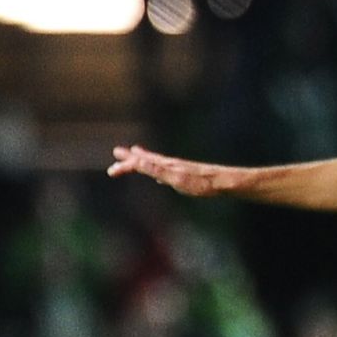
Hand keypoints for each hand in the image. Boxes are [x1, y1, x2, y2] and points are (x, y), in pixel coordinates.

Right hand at [107, 145, 232, 196]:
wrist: (224, 182)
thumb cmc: (201, 184)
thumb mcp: (176, 178)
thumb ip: (157, 170)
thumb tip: (137, 160)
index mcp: (165, 165)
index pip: (140, 164)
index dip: (125, 167)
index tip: (112, 172)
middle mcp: (171, 164)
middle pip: (146, 159)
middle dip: (131, 158)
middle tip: (117, 153)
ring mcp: (179, 167)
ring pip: (156, 162)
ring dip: (143, 159)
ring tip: (136, 155)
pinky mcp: (187, 173)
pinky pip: (166, 169)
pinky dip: (157, 168)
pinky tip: (160, 174)